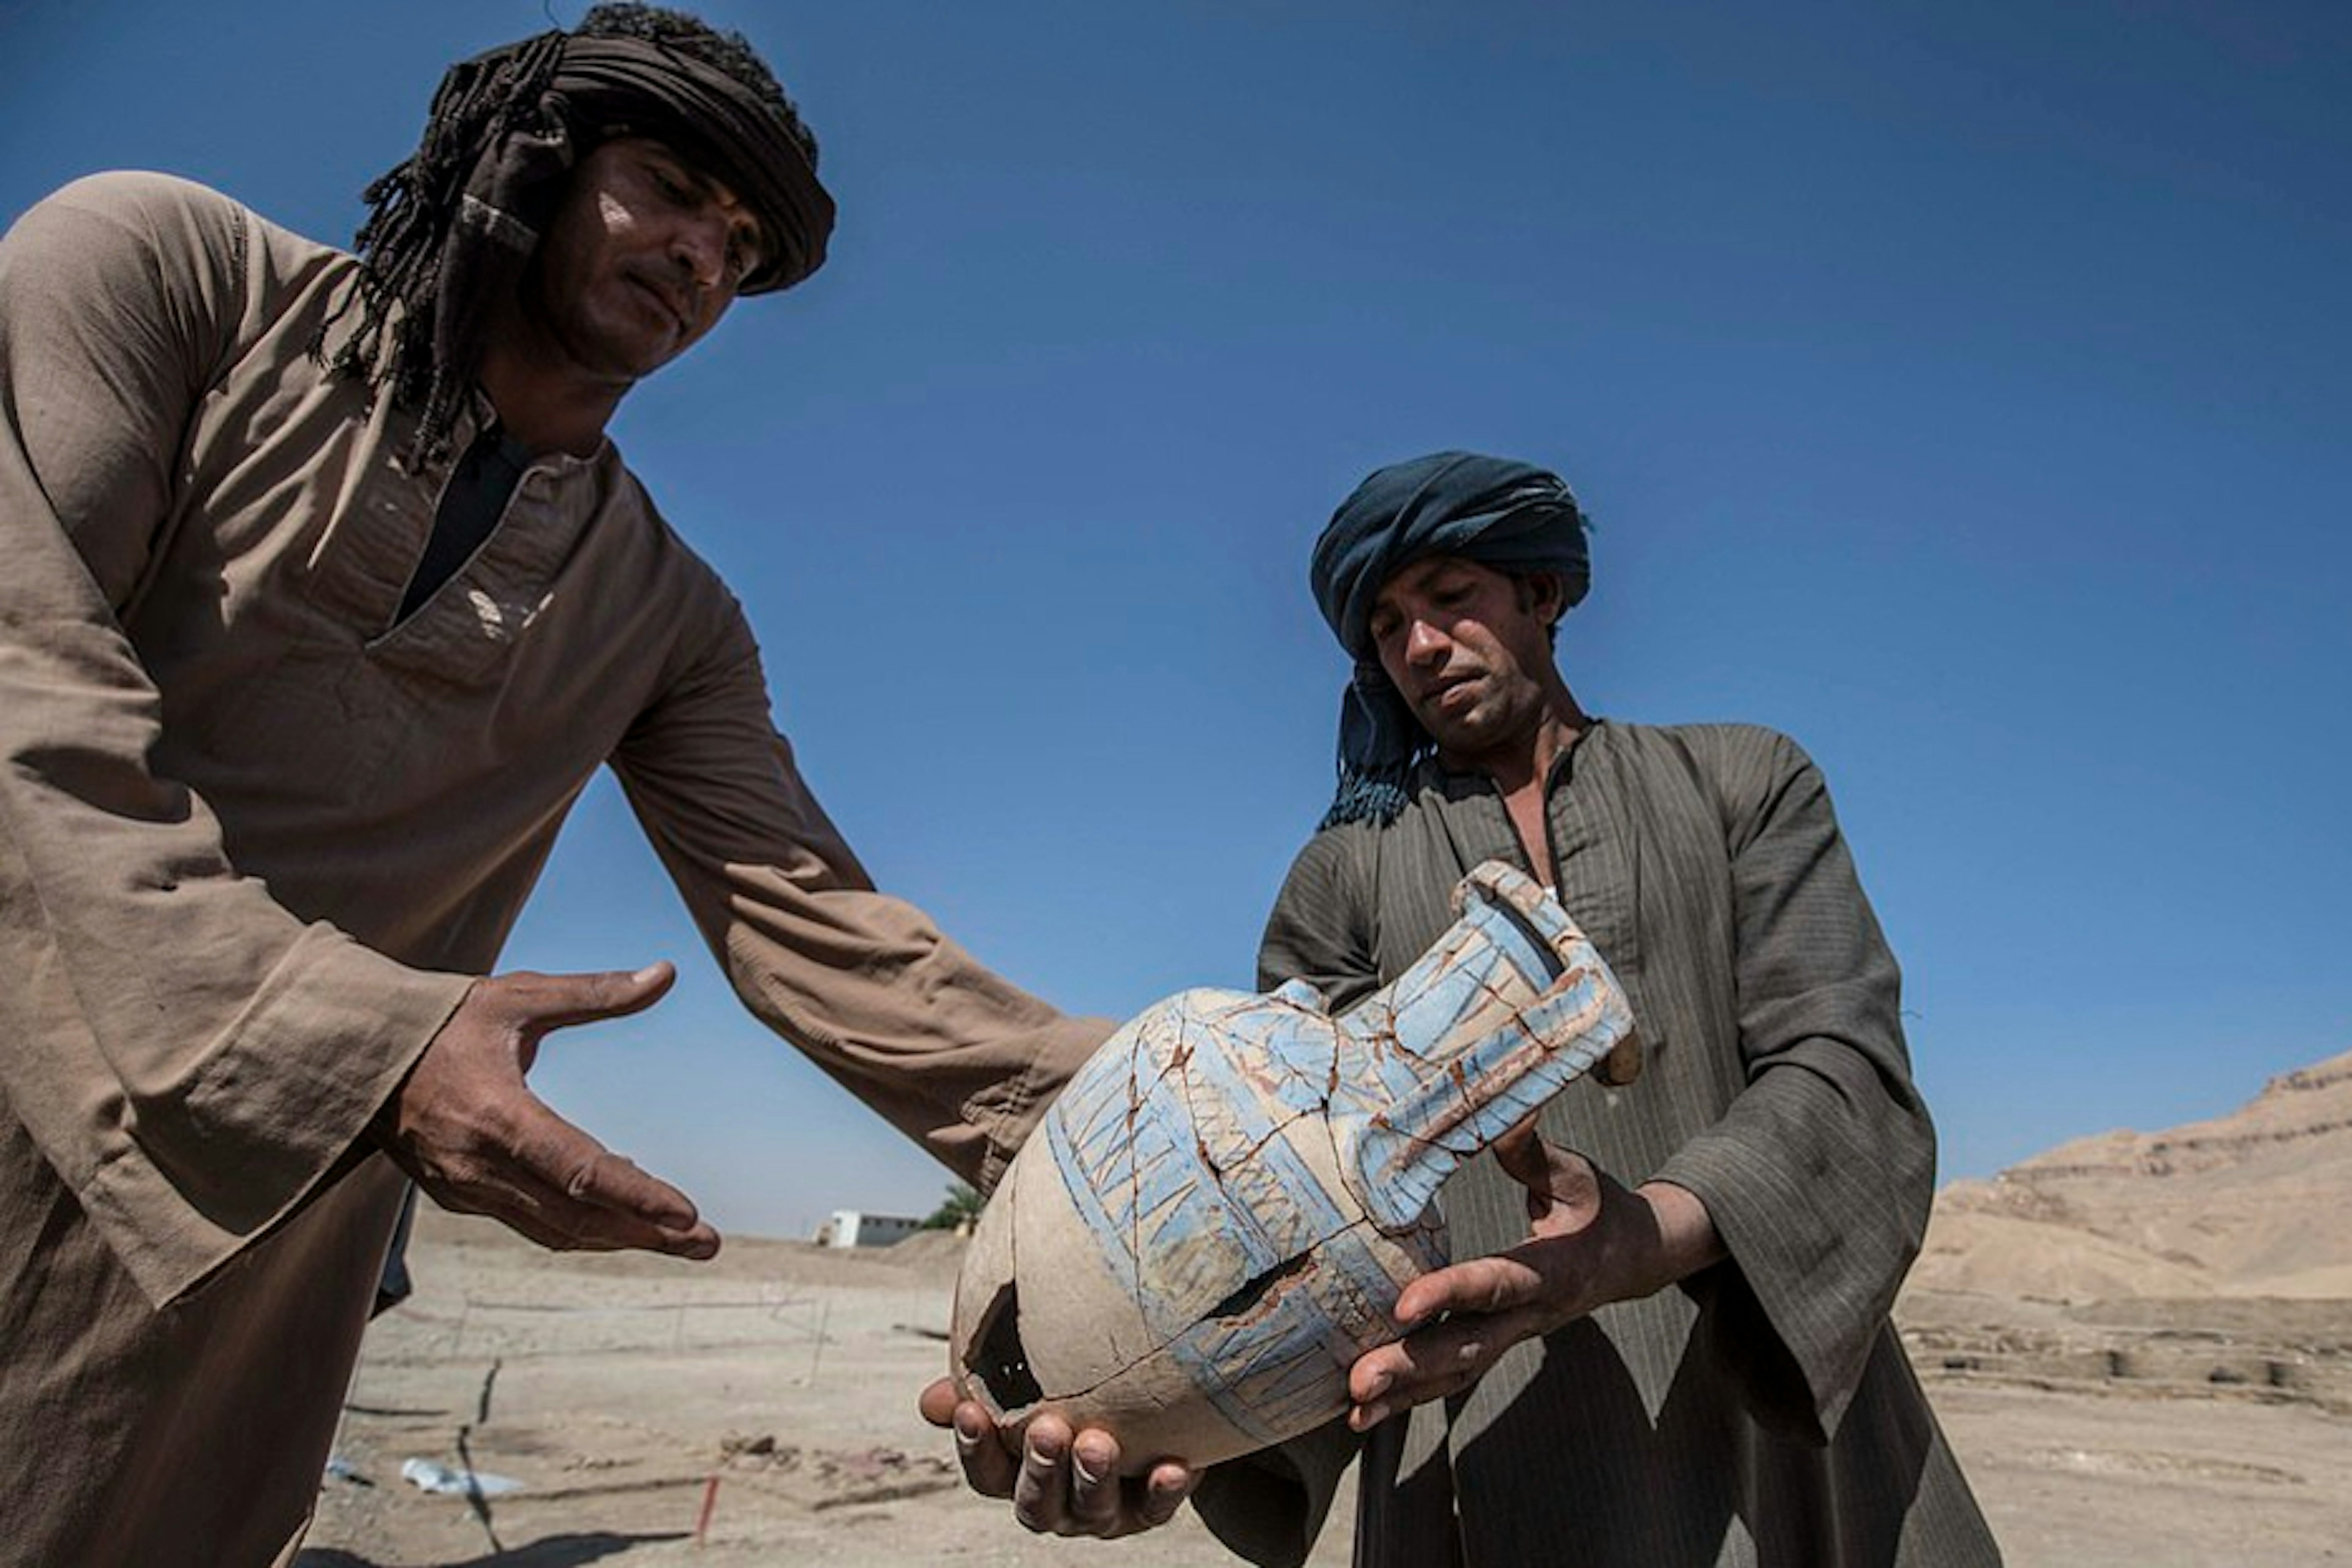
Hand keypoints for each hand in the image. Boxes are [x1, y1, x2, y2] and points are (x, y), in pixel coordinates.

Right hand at [370, 962, 718, 1259]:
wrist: (353, 1056)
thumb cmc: (443, 1021)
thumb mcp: (517, 997)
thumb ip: (595, 993)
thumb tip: (667, 972)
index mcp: (498, 1116)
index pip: (579, 1170)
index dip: (635, 1197)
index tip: (687, 1215)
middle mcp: (480, 1165)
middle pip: (576, 1216)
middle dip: (645, 1233)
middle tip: (707, 1243)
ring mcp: (465, 1189)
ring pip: (555, 1229)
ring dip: (619, 1237)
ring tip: (679, 1239)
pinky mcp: (458, 1197)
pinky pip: (532, 1221)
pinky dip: (581, 1222)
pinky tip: (622, 1213)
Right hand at [917, 1379, 1196, 1537]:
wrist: (1147, 1413)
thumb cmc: (1071, 1394)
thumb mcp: (1028, 1387)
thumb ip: (985, 1387)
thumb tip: (932, 1400)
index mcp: (1018, 1475)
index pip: (987, 1474)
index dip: (976, 1447)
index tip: (971, 1410)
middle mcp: (1056, 1503)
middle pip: (1036, 1503)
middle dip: (1040, 1469)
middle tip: (1047, 1429)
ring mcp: (1102, 1512)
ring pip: (1093, 1511)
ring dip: (1093, 1479)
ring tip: (1098, 1443)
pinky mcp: (1149, 1508)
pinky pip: (1156, 1508)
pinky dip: (1163, 1491)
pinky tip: (1174, 1467)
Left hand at [1345, 1122, 1720, 1428]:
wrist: (1636, 1259)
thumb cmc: (1599, 1208)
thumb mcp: (1576, 1175)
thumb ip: (1533, 1152)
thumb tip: (1506, 1108)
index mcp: (1552, 1270)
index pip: (1499, 1284)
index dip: (1453, 1294)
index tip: (1404, 1304)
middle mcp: (1531, 1314)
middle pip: (1471, 1347)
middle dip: (1415, 1365)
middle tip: (1362, 1378)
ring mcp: (1514, 1336)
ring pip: (1458, 1374)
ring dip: (1405, 1393)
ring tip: (1355, 1409)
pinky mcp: (1497, 1344)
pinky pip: (1453, 1379)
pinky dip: (1410, 1399)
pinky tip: (1364, 1415)